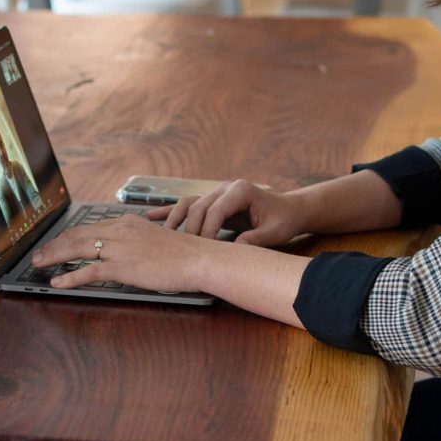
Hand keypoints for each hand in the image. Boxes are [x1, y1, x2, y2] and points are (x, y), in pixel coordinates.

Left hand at [32, 215, 203, 291]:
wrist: (198, 258)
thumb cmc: (183, 253)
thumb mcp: (155, 240)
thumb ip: (136, 242)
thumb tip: (123, 252)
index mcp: (128, 223)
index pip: (90, 227)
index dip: (68, 235)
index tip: (56, 242)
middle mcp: (121, 230)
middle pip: (78, 235)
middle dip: (54, 244)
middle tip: (38, 254)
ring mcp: (121, 248)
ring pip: (78, 249)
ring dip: (54, 257)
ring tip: (38, 264)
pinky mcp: (123, 267)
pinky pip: (89, 272)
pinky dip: (70, 277)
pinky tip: (57, 283)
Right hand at [147, 179, 306, 246]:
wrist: (289, 210)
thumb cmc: (283, 220)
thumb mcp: (274, 232)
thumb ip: (256, 239)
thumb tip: (235, 250)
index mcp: (241, 190)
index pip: (215, 210)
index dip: (206, 231)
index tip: (202, 252)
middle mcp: (226, 188)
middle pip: (198, 207)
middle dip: (190, 230)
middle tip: (184, 253)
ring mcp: (217, 193)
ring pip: (189, 204)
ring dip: (174, 219)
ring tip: (161, 237)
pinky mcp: (213, 201)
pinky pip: (188, 204)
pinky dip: (170, 211)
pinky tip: (151, 217)